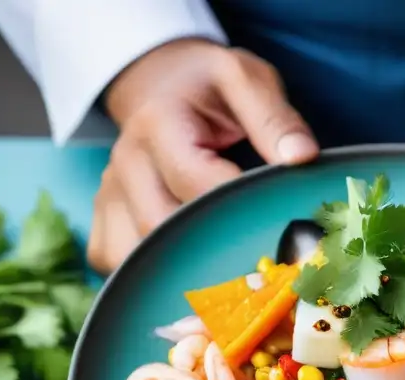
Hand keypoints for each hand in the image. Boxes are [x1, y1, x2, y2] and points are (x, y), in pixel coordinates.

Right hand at [89, 39, 318, 272]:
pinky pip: (114, 260)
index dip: (237, 209)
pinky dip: (149, 274)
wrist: (157, 82)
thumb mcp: (244, 79)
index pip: (196, 182)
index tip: (276, 224)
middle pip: (163, 229)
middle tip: (256, 259)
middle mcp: (126, 162)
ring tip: (224, 269)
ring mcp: (109, 192)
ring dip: (180, 269)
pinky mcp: (103, 216)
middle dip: (211, 250)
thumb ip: (273, 117)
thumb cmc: (206, 85)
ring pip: (136, 255)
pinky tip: (186, 267)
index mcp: (159, 124)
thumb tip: (301, 157)